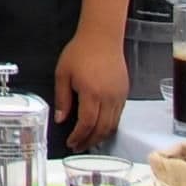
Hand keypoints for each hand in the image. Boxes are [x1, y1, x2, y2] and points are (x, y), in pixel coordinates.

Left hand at [55, 31, 127, 149]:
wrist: (102, 38)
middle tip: (79, 147)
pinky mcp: (124, 93)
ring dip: (100, 136)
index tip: (71, 142)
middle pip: (102, 129)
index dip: (79, 137)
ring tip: (88, 141)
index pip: (87, 123)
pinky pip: (118, 116)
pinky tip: (99, 127)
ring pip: (112, 125)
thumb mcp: (62, 74)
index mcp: (91, 93)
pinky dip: (109, 126)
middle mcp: (108, 98)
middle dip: (90, 141)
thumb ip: (62, 99)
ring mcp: (119, 96)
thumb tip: (61, 119)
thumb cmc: (80, 52)